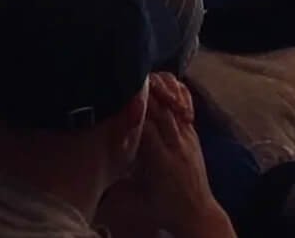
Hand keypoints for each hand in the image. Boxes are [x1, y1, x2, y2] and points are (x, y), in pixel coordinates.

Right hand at [130, 74, 231, 237]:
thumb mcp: (136, 196)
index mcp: (161, 161)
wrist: (195, 212)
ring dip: (160, 95)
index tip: (119, 100)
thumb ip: (120, 178)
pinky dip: (174, 101)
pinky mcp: (194, 138)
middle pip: (161, 113)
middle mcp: (176, 146)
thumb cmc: (163, 209)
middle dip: (146, 96)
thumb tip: (98, 164)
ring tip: (144, 82)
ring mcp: (188, 140)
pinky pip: (184, 114)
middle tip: (130, 83)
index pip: (147, 128)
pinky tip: (164, 93)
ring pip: (173, 110)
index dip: (133, 112)